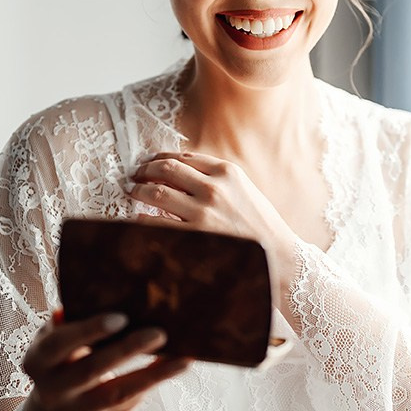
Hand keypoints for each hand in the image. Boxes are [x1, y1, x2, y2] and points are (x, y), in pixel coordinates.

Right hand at [22, 309, 190, 410]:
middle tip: (160, 333)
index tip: (121, 317)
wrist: (60, 400)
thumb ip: (74, 318)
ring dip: (152, 376)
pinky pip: (126, 407)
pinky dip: (151, 386)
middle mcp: (50, 391)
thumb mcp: (61, 335)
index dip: (88, 331)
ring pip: (116, 395)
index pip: (59, 344)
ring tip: (183, 359)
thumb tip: (103, 290)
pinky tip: (173, 369)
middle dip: (127, 351)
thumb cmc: (67, 351)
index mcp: (38, 360)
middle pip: (91, 370)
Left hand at [129, 152, 299, 277]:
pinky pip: (157, 223)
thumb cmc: (258, 222)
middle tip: (135, 175)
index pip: (182, 156)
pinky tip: (139, 218)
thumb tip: (177, 170)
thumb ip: (213, 176)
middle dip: (145, 170)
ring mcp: (203, 213)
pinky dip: (143, 218)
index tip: (149, 162)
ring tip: (133, 191)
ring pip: (157, 192)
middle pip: (166, 169)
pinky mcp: (195, 236)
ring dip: (139, 190)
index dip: (160, 157)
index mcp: (227, 171)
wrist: (277, 254)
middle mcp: (214, 188)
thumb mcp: (242, 188)